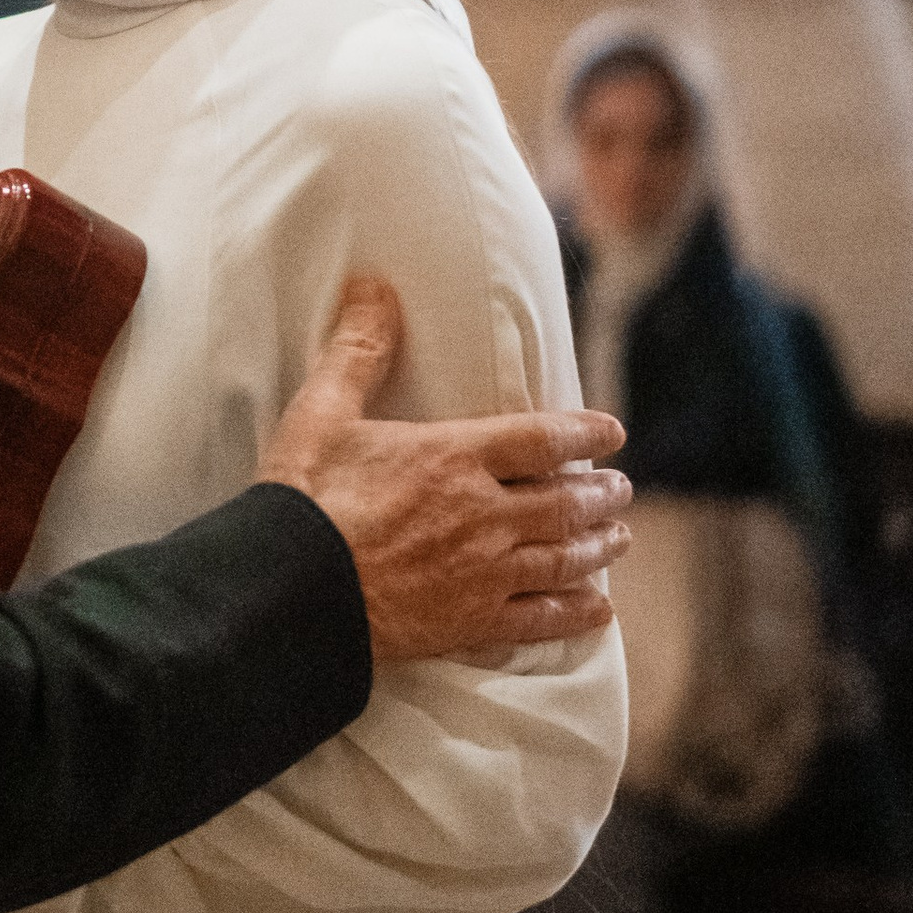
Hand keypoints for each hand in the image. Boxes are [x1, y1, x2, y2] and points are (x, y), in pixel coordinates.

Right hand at [260, 277, 628, 662]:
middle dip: (600, 494)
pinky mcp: (470, 623)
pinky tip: (596, 609)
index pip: (542, 438)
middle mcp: (482, 514)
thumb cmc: (303, 498)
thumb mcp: (322, 412)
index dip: (583, 433)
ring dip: (598, 546)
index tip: (611, 432)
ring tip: (619, 538)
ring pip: (562, 557)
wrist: (291, 588)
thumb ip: (357, 350)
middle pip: (564, 501)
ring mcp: (482, 573)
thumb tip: (373, 288)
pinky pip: (540, 618)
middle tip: (621, 490)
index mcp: (453, 457)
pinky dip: (575, 612)